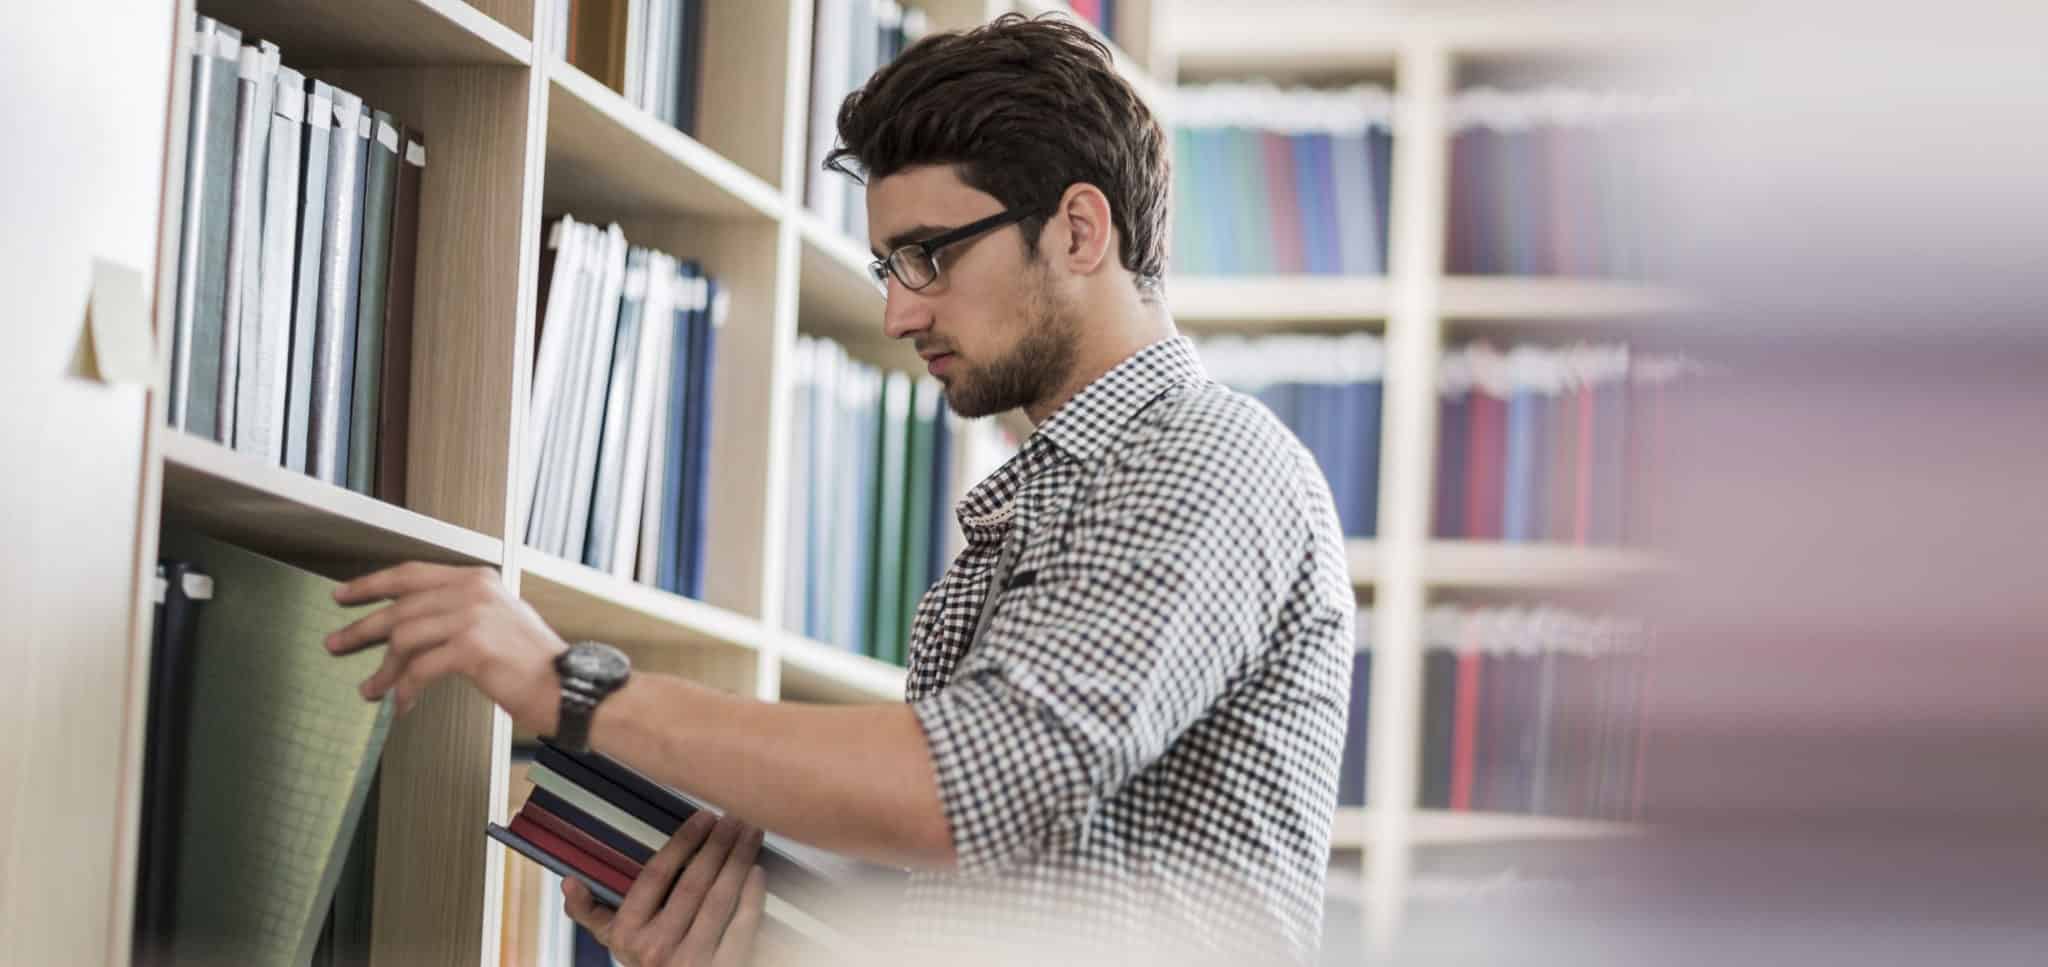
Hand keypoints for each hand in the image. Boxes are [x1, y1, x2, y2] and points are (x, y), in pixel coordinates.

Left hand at [324, 563, 567, 730]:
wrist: (568, 686)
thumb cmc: (532, 662)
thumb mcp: (496, 621)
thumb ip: (458, 612)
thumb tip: (408, 627)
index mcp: (477, 579)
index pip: (411, 574)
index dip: (371, 584)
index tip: (343, 595)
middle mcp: (474, 590)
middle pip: (400, 605)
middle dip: (361, 628)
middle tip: (335, 644)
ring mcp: (473, 616)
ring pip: (404, 637)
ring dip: (382, 668)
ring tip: (371, 688)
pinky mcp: (472, 647)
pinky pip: (421, 669)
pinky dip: (405, 689)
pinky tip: (401, 704)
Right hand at [565, 812, 767, 966]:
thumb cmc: (649, 961)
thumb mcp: (613, 942)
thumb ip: (591, 911)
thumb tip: (568, 882)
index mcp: (627, 934)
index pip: (655, 876)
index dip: (682, 843)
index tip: (703, 817)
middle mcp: (656, 948)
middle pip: (693, 884)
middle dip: (717, 845)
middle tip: (735, 816)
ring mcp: (692, 962)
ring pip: (719, 901)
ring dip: (738, 861)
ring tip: (751, 833)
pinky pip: (742, 927)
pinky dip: (752, 897)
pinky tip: (757, 871)